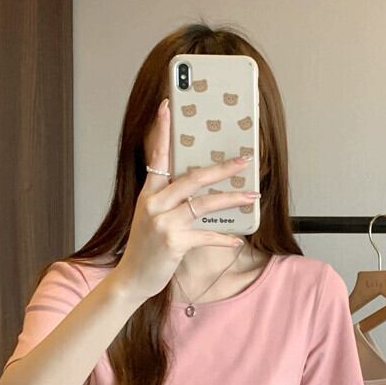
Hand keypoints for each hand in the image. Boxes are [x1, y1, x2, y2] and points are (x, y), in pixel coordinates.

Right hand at [113, 98, 260, 303]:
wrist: (132, 278)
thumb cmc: (146, 247)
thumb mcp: (152, 217)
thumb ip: (170, 200)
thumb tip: (200, 189)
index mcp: (148, 193)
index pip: (157, 156)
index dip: (163, 130)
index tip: (169, 105)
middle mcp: (154, 204)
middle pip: (193, 178)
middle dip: (221, 169)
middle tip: (243, 160)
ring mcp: (163, 223)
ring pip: (204, 204)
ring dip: (232, 200)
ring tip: (253, 196)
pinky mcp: (174, 243)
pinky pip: (206, 236)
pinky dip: (224, 238)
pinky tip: (237, 240)